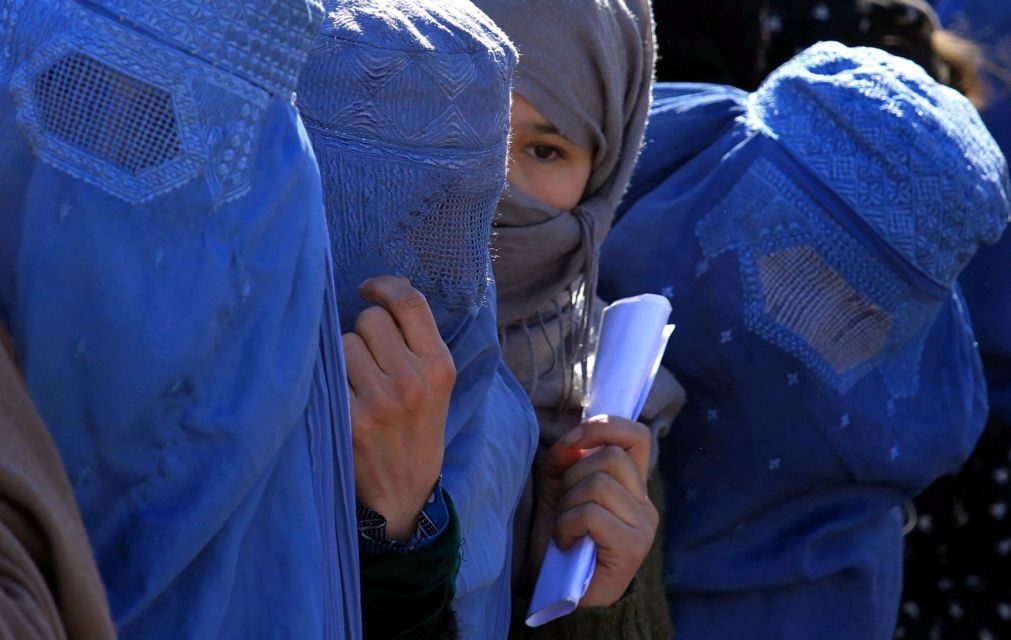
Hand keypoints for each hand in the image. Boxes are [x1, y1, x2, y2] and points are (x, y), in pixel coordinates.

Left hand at [343, 276, 455, 541]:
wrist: (404, 492)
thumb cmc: (418, 428)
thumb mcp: (436, 384)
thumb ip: (418, 339)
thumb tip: (389, 287)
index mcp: (439, 367)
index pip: (409, 303)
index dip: (384, 286)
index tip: (369, 289)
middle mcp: (412, 380)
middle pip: (369, 320)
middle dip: (365, 333)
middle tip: (371, 361)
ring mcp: (379, 401)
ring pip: (344, 343)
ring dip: (345, 357)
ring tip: (358, 384)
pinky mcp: (349, 420)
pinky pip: (327, 372)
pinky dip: (331, 379)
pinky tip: (342, 398)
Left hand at [529, 415, 657, 607]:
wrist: (559, 588)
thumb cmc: (561, 534)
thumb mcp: (558, 487)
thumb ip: (565, 458)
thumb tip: (571, 443)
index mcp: (632, 485)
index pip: (636, 436)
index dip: (605, 427)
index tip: (573, 441)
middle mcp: (645, 503)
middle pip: (612, 458)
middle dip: (573, 475)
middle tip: (565, 505)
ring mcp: (643, 526)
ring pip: (600, 485)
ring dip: (567, 504)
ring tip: (565, 527)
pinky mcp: (632, 548)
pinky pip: (592, 514)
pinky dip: (567, 525)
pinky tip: (565, 542)